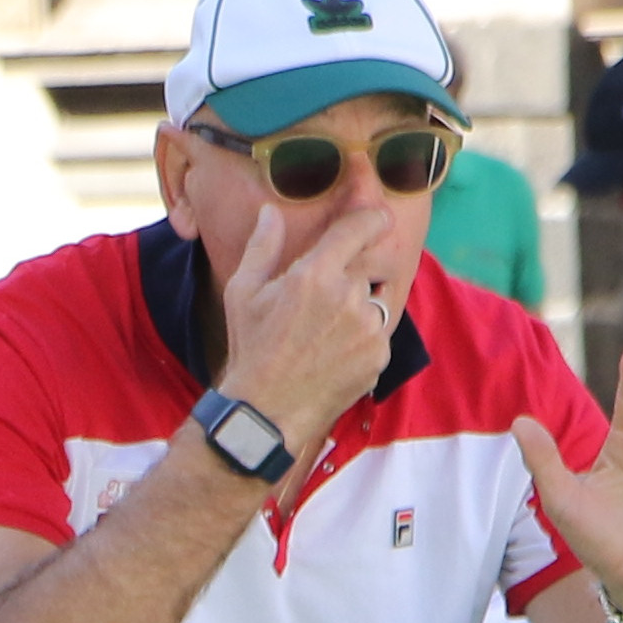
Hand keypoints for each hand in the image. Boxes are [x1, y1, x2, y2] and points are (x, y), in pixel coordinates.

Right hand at [213, 192, 402, 456]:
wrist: (267, 411)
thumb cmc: (250, 349)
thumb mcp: (243, 293)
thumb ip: (261, 246)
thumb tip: (270, 211)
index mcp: (314, 275)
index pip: (359, 228)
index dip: (370, 219)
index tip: (376, 219)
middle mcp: (348, 296)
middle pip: (369, 266)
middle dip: (352, 274)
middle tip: (326, 299)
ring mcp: (368, 327)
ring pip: (375, 300)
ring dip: (358, 307)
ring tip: (326, 332)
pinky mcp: (379, 354)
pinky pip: (380, 333)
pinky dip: (362, 338)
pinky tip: (334, 353)